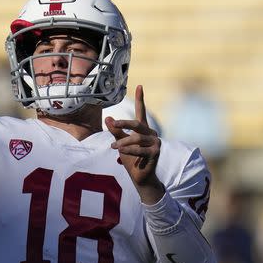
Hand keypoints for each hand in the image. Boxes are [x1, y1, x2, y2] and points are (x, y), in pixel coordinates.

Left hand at [105, 85, 164, 203]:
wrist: (140, 177)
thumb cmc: (131, 159)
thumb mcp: (121, 143)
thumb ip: (115, 131)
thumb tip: (107, 118)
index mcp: (143, 129)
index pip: (141, 111)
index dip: (140, 98)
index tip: (139, 85)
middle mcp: (151, 133)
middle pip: (137, 123)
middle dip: (124, 123)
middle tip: (113, 123)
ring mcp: (155, 143)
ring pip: (136, 138)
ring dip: (123, 142)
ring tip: (113, 147)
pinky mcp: (155, 152)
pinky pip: (140, 149)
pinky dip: (129, 150)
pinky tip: (120, 151)